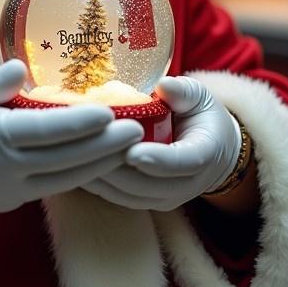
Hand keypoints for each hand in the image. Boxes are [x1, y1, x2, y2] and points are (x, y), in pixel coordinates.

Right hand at [0, 59, 143, 212]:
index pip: (44, 130)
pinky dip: (76, 175)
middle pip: (63, 159)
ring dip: (97, 164)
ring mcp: (7, 190)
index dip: (79, 123)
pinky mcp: (8, 201)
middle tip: (137, 130)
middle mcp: (3, 168)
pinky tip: (98, 162)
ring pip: (63, 179)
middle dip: (103, 146)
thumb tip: (23, 68)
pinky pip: (50, 188)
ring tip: (128, 148)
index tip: (109, 113)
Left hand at [81, 76, 240, 211]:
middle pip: (148, 184)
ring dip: (102, 176)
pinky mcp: (146, 201)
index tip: (132, 152)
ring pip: (129, 194)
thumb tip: (164, 85)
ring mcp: (165, 198)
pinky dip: (97, 183)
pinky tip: (75, 163)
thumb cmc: (201, 116)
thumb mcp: (199, 97)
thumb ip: (184, 92)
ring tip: (76, 153)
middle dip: (117, 168)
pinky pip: (118, 197)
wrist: (212, 149)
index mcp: (205, 155)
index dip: (158, 160)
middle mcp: (187, 185)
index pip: (182, 163)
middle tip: (88, 146)